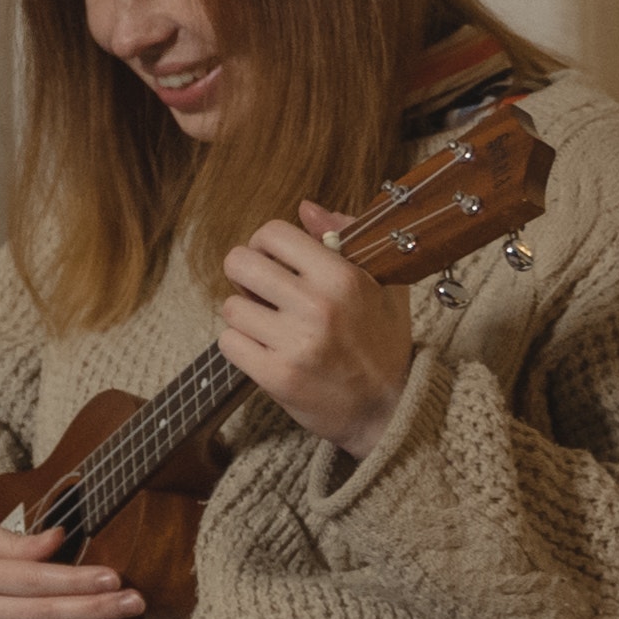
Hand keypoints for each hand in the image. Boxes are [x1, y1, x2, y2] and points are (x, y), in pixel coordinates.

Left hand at [218, 205, 415, 463]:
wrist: (389, 409)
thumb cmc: (384, 342)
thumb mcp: (384, 283)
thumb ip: (347, 237)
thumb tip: (306, 208)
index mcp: (343, 277)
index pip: (272, 233)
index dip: (266, 244)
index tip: (275, 260)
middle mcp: (317, 307)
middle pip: (239, 263)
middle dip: (245, 274)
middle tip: (261, 289)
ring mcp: (295, 343)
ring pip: (231, 306)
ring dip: (245, 314)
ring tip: (270, 324)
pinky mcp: (277, 376)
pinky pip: (229, 343)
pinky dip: (241, 345)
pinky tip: (265, 348)